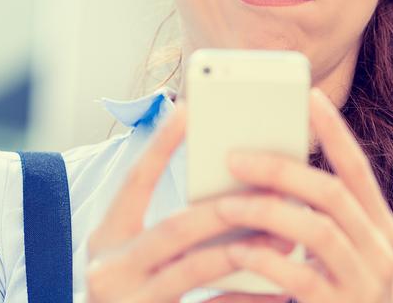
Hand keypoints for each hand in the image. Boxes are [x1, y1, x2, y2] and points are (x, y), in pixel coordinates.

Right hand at [86, 99, 293, 302]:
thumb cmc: (134, 291)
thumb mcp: (134, 255)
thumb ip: (168, 226)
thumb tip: (228, 182)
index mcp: (107, 239)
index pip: (135, 182)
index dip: (161, 145)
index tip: (188, 109)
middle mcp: (109, 269)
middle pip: (175, 227)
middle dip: (226, 207)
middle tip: (269, 191)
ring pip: (195, 268)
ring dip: (245, 250)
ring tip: (284, 237)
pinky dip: (245, 299)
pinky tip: (277, 289)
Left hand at [213, 87, 392, 302]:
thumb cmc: (333, 293)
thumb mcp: (333, 249)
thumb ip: (313, 212)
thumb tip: (263, 166)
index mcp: (379, 223)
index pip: (357, 166)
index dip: (334, 130)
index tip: (309, 95)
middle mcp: (381, 248)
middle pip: (332, 192)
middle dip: (281, 169)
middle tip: (234, 156)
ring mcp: (366, 282)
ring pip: (316, 229)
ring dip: (266, 211)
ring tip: (224, 203)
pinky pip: (300, 277)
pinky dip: (264, 261)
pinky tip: (235, 254)